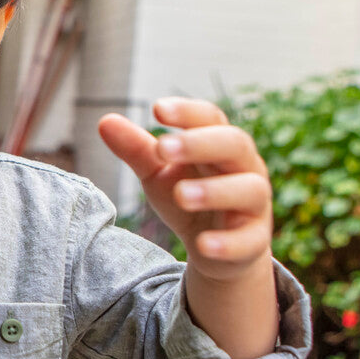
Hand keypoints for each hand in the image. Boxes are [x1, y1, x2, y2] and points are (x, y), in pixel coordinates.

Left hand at [97, 98, 271, 280]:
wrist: (214, 248)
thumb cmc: (187, 197)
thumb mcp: (158, 173)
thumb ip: (136, 149)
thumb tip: (105, 121)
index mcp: (220, 144)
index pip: (211, 118)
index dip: (188, 112)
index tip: (157, 109)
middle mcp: (245, 168)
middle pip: (235, 145)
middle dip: (200, 144)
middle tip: (163, 148)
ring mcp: (254, 205)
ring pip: (249, 190)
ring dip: (215, 191)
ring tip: (181, 195)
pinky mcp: (254, 241)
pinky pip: (248, 240)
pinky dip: (227, 242)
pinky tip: (202, 244)